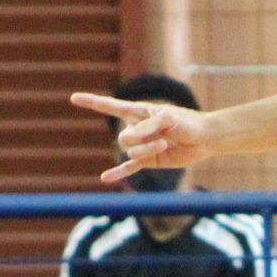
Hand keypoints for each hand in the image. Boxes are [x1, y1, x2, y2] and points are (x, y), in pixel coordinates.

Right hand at [72, 91, 214, 181]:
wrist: (204, 139)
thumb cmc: (187, 122)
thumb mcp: (168, 119)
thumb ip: (146, 127)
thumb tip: (124, 140)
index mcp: (138, 111)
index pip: (110, 106)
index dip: (92, 102)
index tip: (73, 98)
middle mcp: (136, 128)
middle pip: (123, 137)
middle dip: (140, 139)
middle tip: (162, 137)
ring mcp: (141, 145)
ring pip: (131, 152)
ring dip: (147, 150)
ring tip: (165, 144)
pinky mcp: (149, 161)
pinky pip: (129, 167)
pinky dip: (118, 172)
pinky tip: (105, 178)